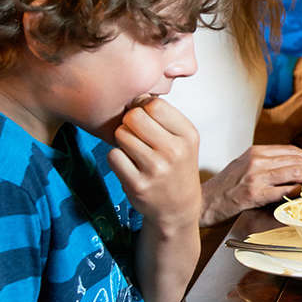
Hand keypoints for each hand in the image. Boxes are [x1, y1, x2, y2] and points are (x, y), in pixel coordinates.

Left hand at [109, 97, 201, 230]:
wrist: (178, 206)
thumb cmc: (177, 167)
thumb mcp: (184, 139)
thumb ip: (164, 117)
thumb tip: (134, 95)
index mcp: (188, 135)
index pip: (155, 104)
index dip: (143, 108)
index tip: (144, 118)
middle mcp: (175, 151)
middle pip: (134, 117)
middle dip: (129, 122)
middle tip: (136, 134)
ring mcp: (156, 169)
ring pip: (121, 135)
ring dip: (122, 141)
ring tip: (135, 151)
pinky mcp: (137, 184)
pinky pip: (113, 156)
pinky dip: (117, 158)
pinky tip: (129, 165)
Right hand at [200, 145, 301, 225]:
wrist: (204, 201)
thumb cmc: (225, 186)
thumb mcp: (245, 165)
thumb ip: (267, 163)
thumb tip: (294, 165)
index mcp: (255, 151)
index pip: (291, 150)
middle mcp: (256, 160)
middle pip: (296, 159)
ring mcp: (256, 176)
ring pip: (294, 172)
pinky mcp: (254, 193)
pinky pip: (284, 190)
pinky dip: (296, 192)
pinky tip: (299, 195)